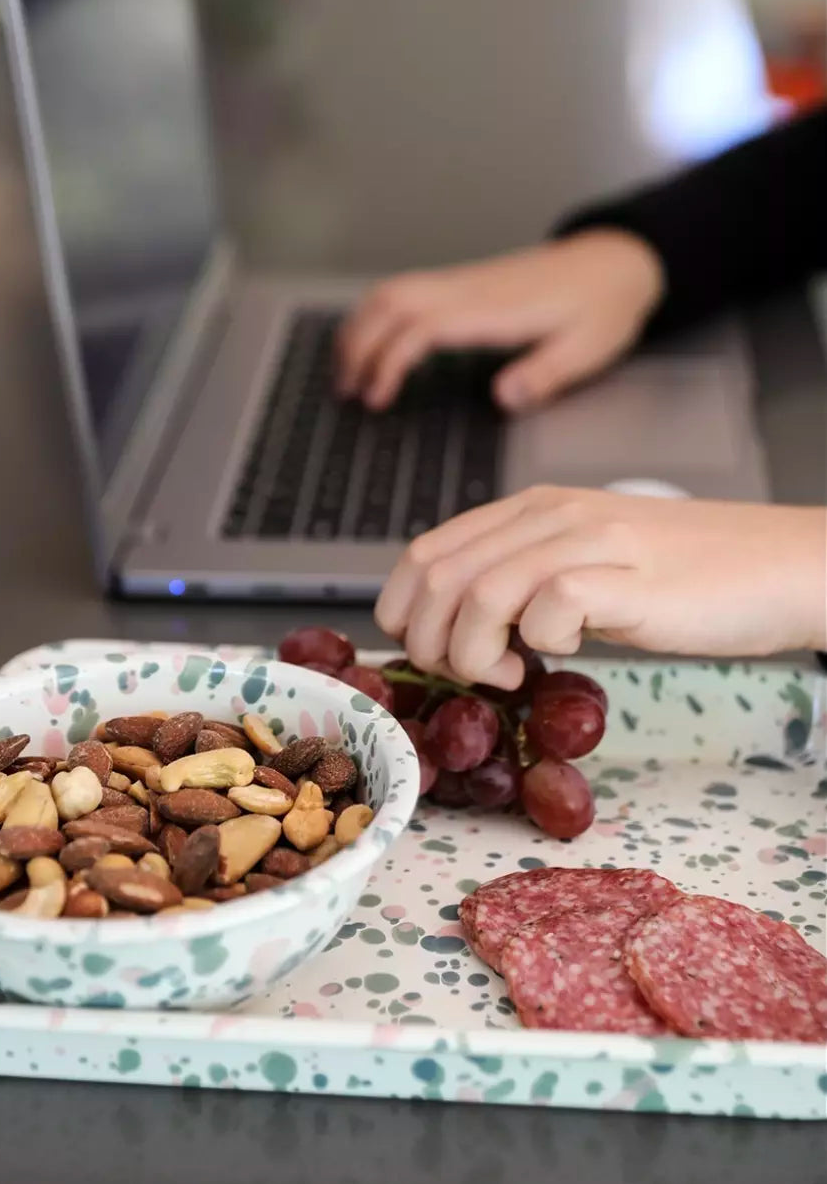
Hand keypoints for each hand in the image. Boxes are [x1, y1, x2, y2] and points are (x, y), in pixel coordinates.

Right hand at [335, 229, 664, 411]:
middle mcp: (469, 289)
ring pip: (391, 291)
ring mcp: (463, 282)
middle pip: (390, 302)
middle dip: (357, 344)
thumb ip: (545, 374)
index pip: (422, 328)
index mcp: (493, 309)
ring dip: (360, 328)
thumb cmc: (603, 305)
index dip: (389, 362)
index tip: (376, 398)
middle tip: (345, 391)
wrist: (616, 260)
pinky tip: (374, 345)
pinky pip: (406, 292)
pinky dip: (377, 317)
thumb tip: (503, 397)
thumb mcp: (589, 348)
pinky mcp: (463, 284)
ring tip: (347, 372)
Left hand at [375, 486, 826, 688]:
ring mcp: (588, 541)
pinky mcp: (625, 578)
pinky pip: (547, 609)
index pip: (424, 551)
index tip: (427, 652)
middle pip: (437, 576)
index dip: (403, 611)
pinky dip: (537, 644)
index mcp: (530, 509)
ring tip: (508, 673)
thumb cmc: (685, 578)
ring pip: (479, 593)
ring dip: (474, 652)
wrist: (781, 567)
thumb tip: (454, 632)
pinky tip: (563, 653)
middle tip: (464, 674)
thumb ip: (522, 582)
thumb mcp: (584, 566)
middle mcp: (549, 514)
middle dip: (430, 642)